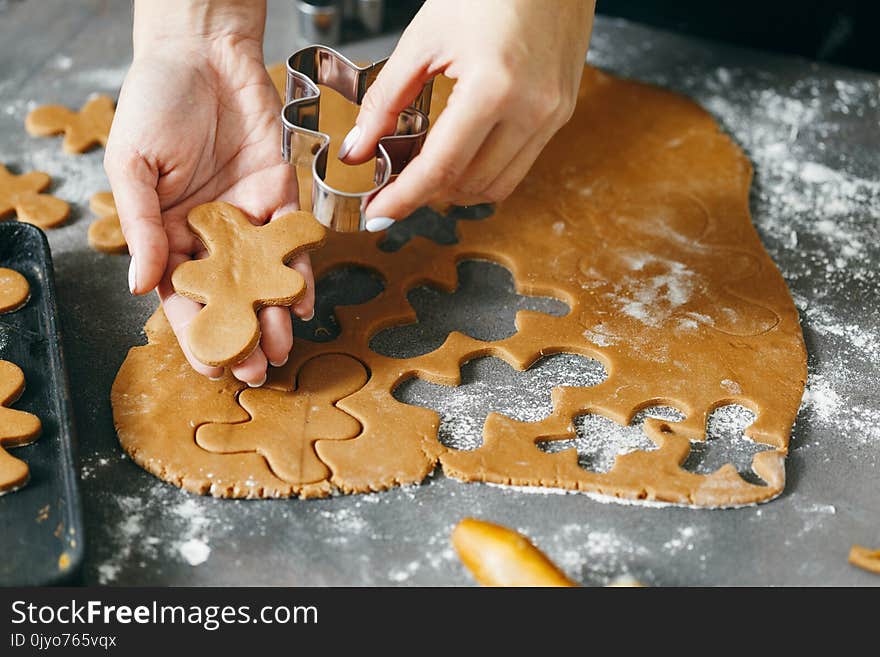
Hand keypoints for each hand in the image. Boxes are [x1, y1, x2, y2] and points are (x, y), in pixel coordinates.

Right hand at [105, 2, 311, 386]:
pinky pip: (291, 241)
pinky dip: (298, 272)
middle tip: (256, 372)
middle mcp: (209, 232)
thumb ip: (140, 226)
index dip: (194, 331)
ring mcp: (246, 216)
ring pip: (262, 277)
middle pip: (228, 294)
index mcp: (166, 231)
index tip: (209, 367)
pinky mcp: (280, 195)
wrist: (204, 53)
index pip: (181, 293)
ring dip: (272, 314)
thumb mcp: (133, 166)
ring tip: (281, 350)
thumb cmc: (155, 103)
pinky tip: (302, 303)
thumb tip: (141, 286)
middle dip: (241, 334)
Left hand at [338, 0, 594, 229]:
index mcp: (494, 88)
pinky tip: (461, 154)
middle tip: (394, 185)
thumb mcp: (424, 38)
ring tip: (426, 172)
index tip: (378, 213)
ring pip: (499, 185)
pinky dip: (485, 170)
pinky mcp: (561, 112)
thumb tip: (359, 147)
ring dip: (458, 188)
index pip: (441, 168)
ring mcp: (553, 114)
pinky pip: (519, 164)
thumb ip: (387, 99)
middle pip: (470, 186)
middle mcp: (532, 110)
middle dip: (427, 194)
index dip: (405, 198)